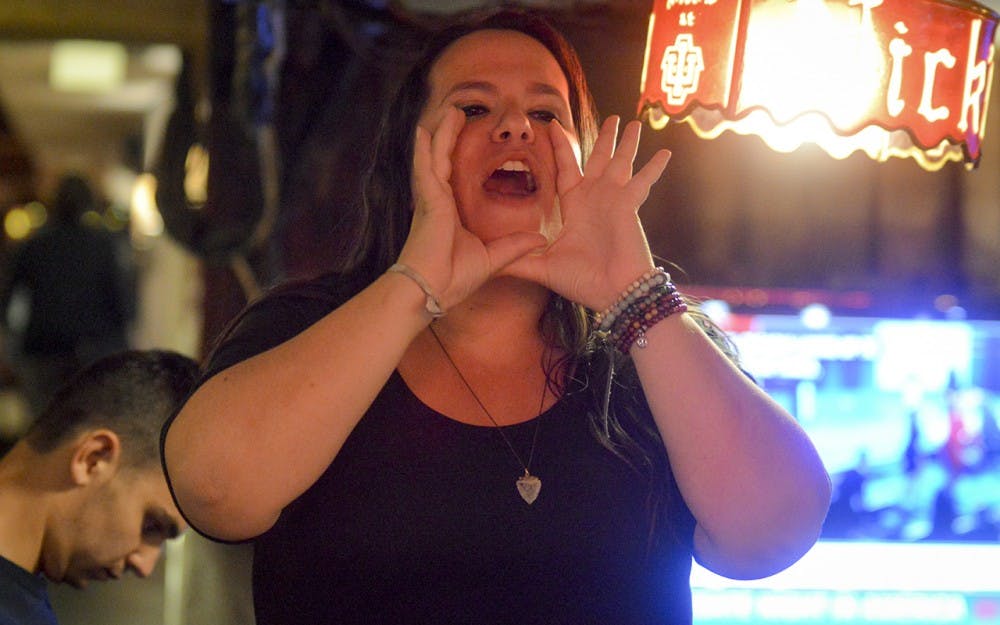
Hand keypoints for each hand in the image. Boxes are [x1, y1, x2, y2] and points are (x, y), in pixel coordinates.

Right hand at [396, 107, 548, 309]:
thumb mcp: (492, 259)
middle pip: (445, 161)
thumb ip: (514, 246)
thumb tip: (540, 238)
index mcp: (449, 212)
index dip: (460, 158)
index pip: (456, 177)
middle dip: (451, 137)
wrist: (431, 291)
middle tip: (459, 115)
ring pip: (436, 157)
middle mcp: (438, 202)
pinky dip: (423, 149)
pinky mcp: (428, 202)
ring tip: (451, 111)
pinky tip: (422, 131)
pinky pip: (426, 168)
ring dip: (442, 134)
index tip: (470, 143)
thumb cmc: (452, 279)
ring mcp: (431, 200)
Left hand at [505, 115, 671, 310]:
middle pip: (599, 158)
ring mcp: (615, 199)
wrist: (612, 293)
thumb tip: (488, 264)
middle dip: (605, 138)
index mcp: (575, 206)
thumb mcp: (542, 267)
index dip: (560, 148)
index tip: (551, 125)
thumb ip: (518, 260)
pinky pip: (644, 181)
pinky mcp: (630, 205)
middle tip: (613, 118)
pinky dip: (655, 168)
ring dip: (627, 143)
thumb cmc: (582, 281)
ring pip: (621, 162)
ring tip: (634, 121)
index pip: (567, 169)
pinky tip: (666, 152)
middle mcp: (596, 198)